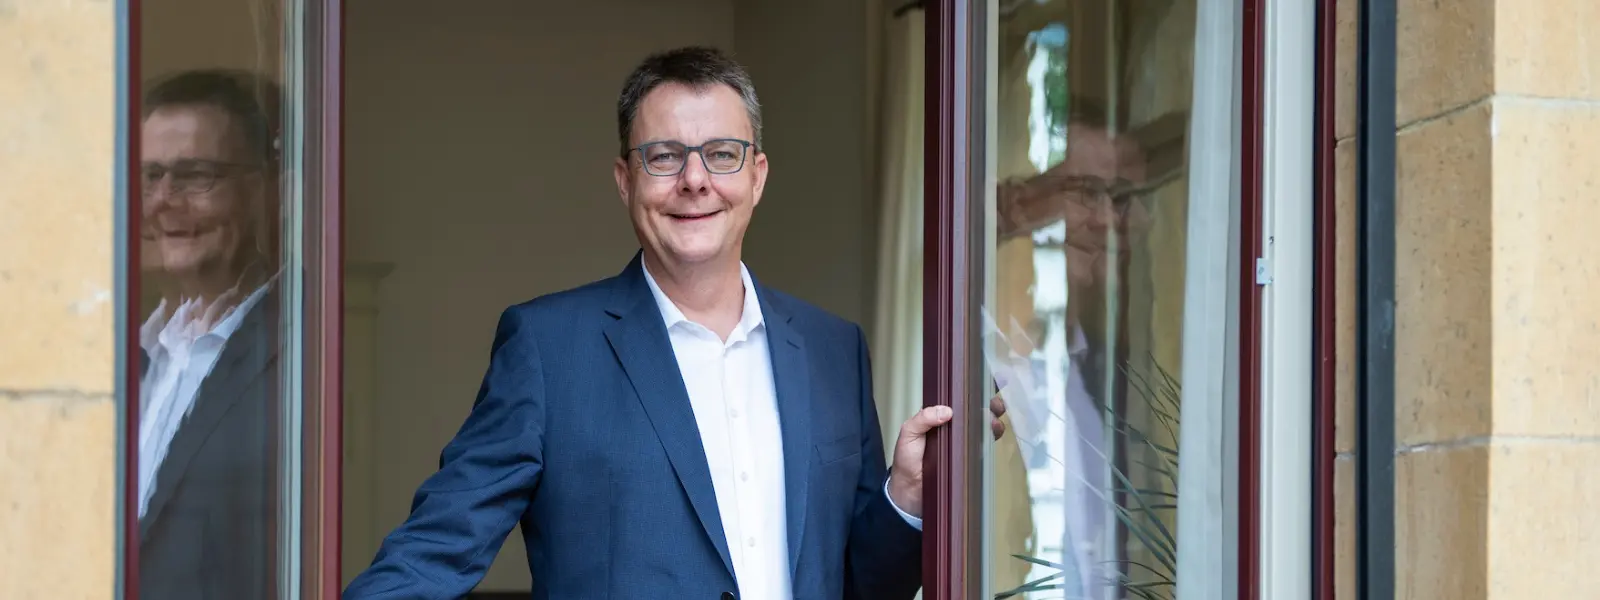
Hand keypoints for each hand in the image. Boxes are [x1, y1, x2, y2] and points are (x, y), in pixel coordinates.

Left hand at [886, 394, 1009, 518]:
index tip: (982, 390)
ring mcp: (963, 442)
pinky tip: (993, 434)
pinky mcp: (970, 457)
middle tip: (995, 406)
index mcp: (938, 417)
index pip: (958, 401)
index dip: (971, 394)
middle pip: (976, 411)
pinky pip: (984, 444)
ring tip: (993, 422)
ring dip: (993, 420)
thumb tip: (947, 411)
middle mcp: (954, 427)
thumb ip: (923, 418)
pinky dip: (992, 437)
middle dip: (989, 405)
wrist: (911, 490)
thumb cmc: (906, 459)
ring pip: (983, 426)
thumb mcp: (908, 433)